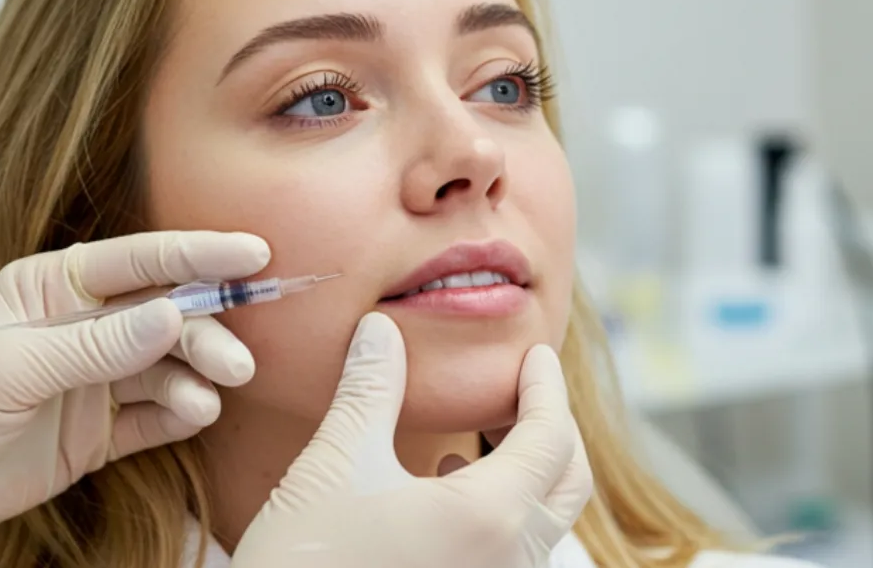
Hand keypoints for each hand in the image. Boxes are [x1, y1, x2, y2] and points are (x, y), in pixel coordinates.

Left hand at [0, 231, 269, 564]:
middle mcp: (84, 328)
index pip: (140, 261)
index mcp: (55, 289)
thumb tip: (170, 315)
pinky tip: (196, 414)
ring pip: (169, 367)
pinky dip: (182, 414)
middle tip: (238, 360)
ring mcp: (95, 380)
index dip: (199, 254)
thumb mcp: (7, 366)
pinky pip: (156, 418)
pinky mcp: (100, 431)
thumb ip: (94, 344)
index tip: (253, 253)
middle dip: (207, 332)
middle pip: (166, 316)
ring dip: (199, 376)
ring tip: (213, 396)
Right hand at [231, 313, 592, 567]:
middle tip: (517, 392)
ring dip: (526, 474)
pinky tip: (443, 494)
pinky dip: (502, 513)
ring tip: (472, 443)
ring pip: (542, 522)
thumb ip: (370, 389)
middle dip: (551, 429)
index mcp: (490, 518)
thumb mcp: (335, 464)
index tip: (533, 356)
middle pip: (568, 482)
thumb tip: (381, 330)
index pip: (552, 435)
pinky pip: (514, 553)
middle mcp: (510, 563)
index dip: (546, 387)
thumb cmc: (304, 563)